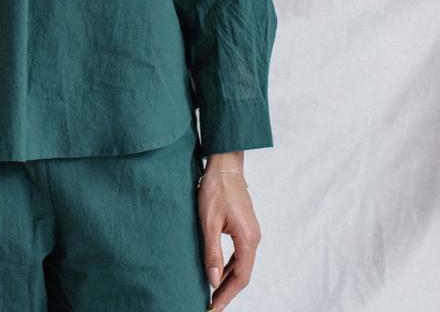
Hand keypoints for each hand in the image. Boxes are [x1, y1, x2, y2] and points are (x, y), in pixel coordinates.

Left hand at [197, 153, 261, 311]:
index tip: (213, 307)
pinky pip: (240, 254)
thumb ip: (212, 251)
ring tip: (213, 293)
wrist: (225, 165)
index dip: (227, 295)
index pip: (240, 277)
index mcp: (248, 239)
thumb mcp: (209, 221)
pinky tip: (218, 271)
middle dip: (227, 291)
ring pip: (242, 264)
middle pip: (243, 274)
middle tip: (211, 305)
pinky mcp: (245, 227)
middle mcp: (254, 238)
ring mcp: (251, 232)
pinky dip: (230, 266)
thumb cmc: (216, 189)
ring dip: (228, 279)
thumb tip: (212, 280)